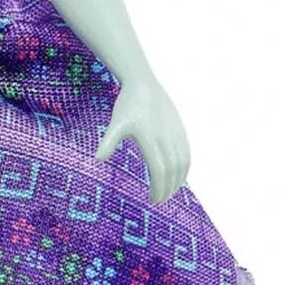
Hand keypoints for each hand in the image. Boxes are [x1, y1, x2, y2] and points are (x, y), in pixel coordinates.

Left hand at [95, 77, 190, 204]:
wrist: (143, 83)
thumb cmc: (127, 104)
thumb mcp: (115, 123)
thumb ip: (108, 141)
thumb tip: (97, 159)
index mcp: (150, 139)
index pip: (159, 171)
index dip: (158, 188)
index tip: (153, 200)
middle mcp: (166, 138)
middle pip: (173, 171)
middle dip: (168, 189)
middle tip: (160, 201)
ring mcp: (176, 133)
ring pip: (183, 163)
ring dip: (178, 181)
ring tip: (169, 192)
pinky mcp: (180, 129)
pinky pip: (186, 153)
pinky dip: (185, 168)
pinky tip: (178, 175)